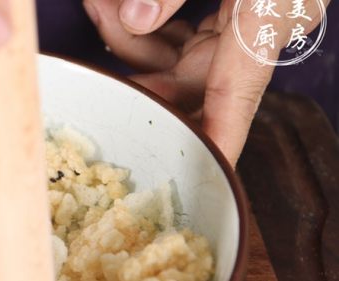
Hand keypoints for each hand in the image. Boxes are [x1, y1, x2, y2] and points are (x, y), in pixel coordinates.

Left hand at [82, 0, 328, 165]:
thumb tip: (134, 18)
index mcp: (267, 27)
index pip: (235, 105)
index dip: (215, 146)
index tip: (198, 181)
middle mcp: (258, 32)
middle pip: (189, 81)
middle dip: (133, 70)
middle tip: (93, 51)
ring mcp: (244, 19)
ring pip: (177, 54)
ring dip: (129, 35)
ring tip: (98, 4)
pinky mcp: (235, 6)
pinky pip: (184, 29)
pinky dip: (150, 18)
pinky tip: (114, 3)